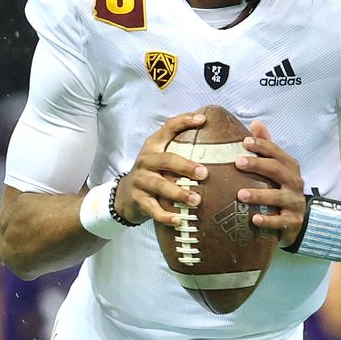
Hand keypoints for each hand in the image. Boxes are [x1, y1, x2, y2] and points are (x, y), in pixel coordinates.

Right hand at [113, 111, 209, 226]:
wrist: (124, 196)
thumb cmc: (152, 175)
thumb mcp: (160, 159)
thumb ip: (180, 151)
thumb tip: (216, 146)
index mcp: (153, 147)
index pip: (167, 129)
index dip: (183, 122)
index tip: (202, 120)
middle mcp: (145, 161)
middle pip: (166, 160)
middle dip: (185, 166)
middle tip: (204, 173)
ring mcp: (140, 181)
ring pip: (160, 185)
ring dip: (178, 193)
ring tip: (196, 200)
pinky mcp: (138, 200)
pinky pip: (153, 210)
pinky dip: (167, 216)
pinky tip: (180, 220)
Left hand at [235, 121, 306, 241]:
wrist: (298, 219)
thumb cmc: (281, 189)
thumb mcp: (276, 167)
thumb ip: (267, 147)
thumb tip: (256, 123)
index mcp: (290, 167)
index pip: (277, 153)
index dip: (263, 145)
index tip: (245, 142)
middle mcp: (295, 182)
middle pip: (277, 170)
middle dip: (258, 165)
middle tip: (238, 162)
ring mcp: (295, 202)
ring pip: (278, 197)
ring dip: (259, 194)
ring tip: (240, 194)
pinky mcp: (293, 221)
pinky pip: (280, 221)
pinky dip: (268, 220)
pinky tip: (254, 219)